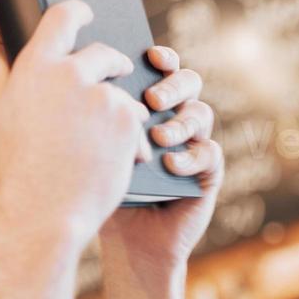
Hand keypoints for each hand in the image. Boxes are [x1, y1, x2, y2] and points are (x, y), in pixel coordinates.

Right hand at [0, 0, 150, 250]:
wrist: (43, 211)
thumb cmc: (15, 167)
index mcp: (35, 67)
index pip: (62, 17)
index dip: (77, 10)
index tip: (87, 12)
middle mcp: (70, 74)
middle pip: (102, 53)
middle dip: (111, 64)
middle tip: (113, 76)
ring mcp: (102, 96)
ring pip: (121, 92)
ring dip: (118, 110)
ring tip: (101, 142)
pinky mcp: (128, 121)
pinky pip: (137, 121)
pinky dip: (133, 137)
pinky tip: (117, 158)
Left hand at [99, 45, 222, 268]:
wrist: (126, 243)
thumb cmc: (104, 189)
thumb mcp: (93, 146)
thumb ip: (96, 115)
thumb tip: (88, 78)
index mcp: (149, 107)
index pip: (162, 70)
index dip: (162, 57)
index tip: (150, 54)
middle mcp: (175, 119)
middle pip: (188, 83)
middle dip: (173, 85)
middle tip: (152, 99)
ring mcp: (194, 144)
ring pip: (201, 114)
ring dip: (179, 121)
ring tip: (158, 135)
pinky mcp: (207, 174)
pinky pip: (209, 153)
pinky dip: (190, 157)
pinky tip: (170, 166)